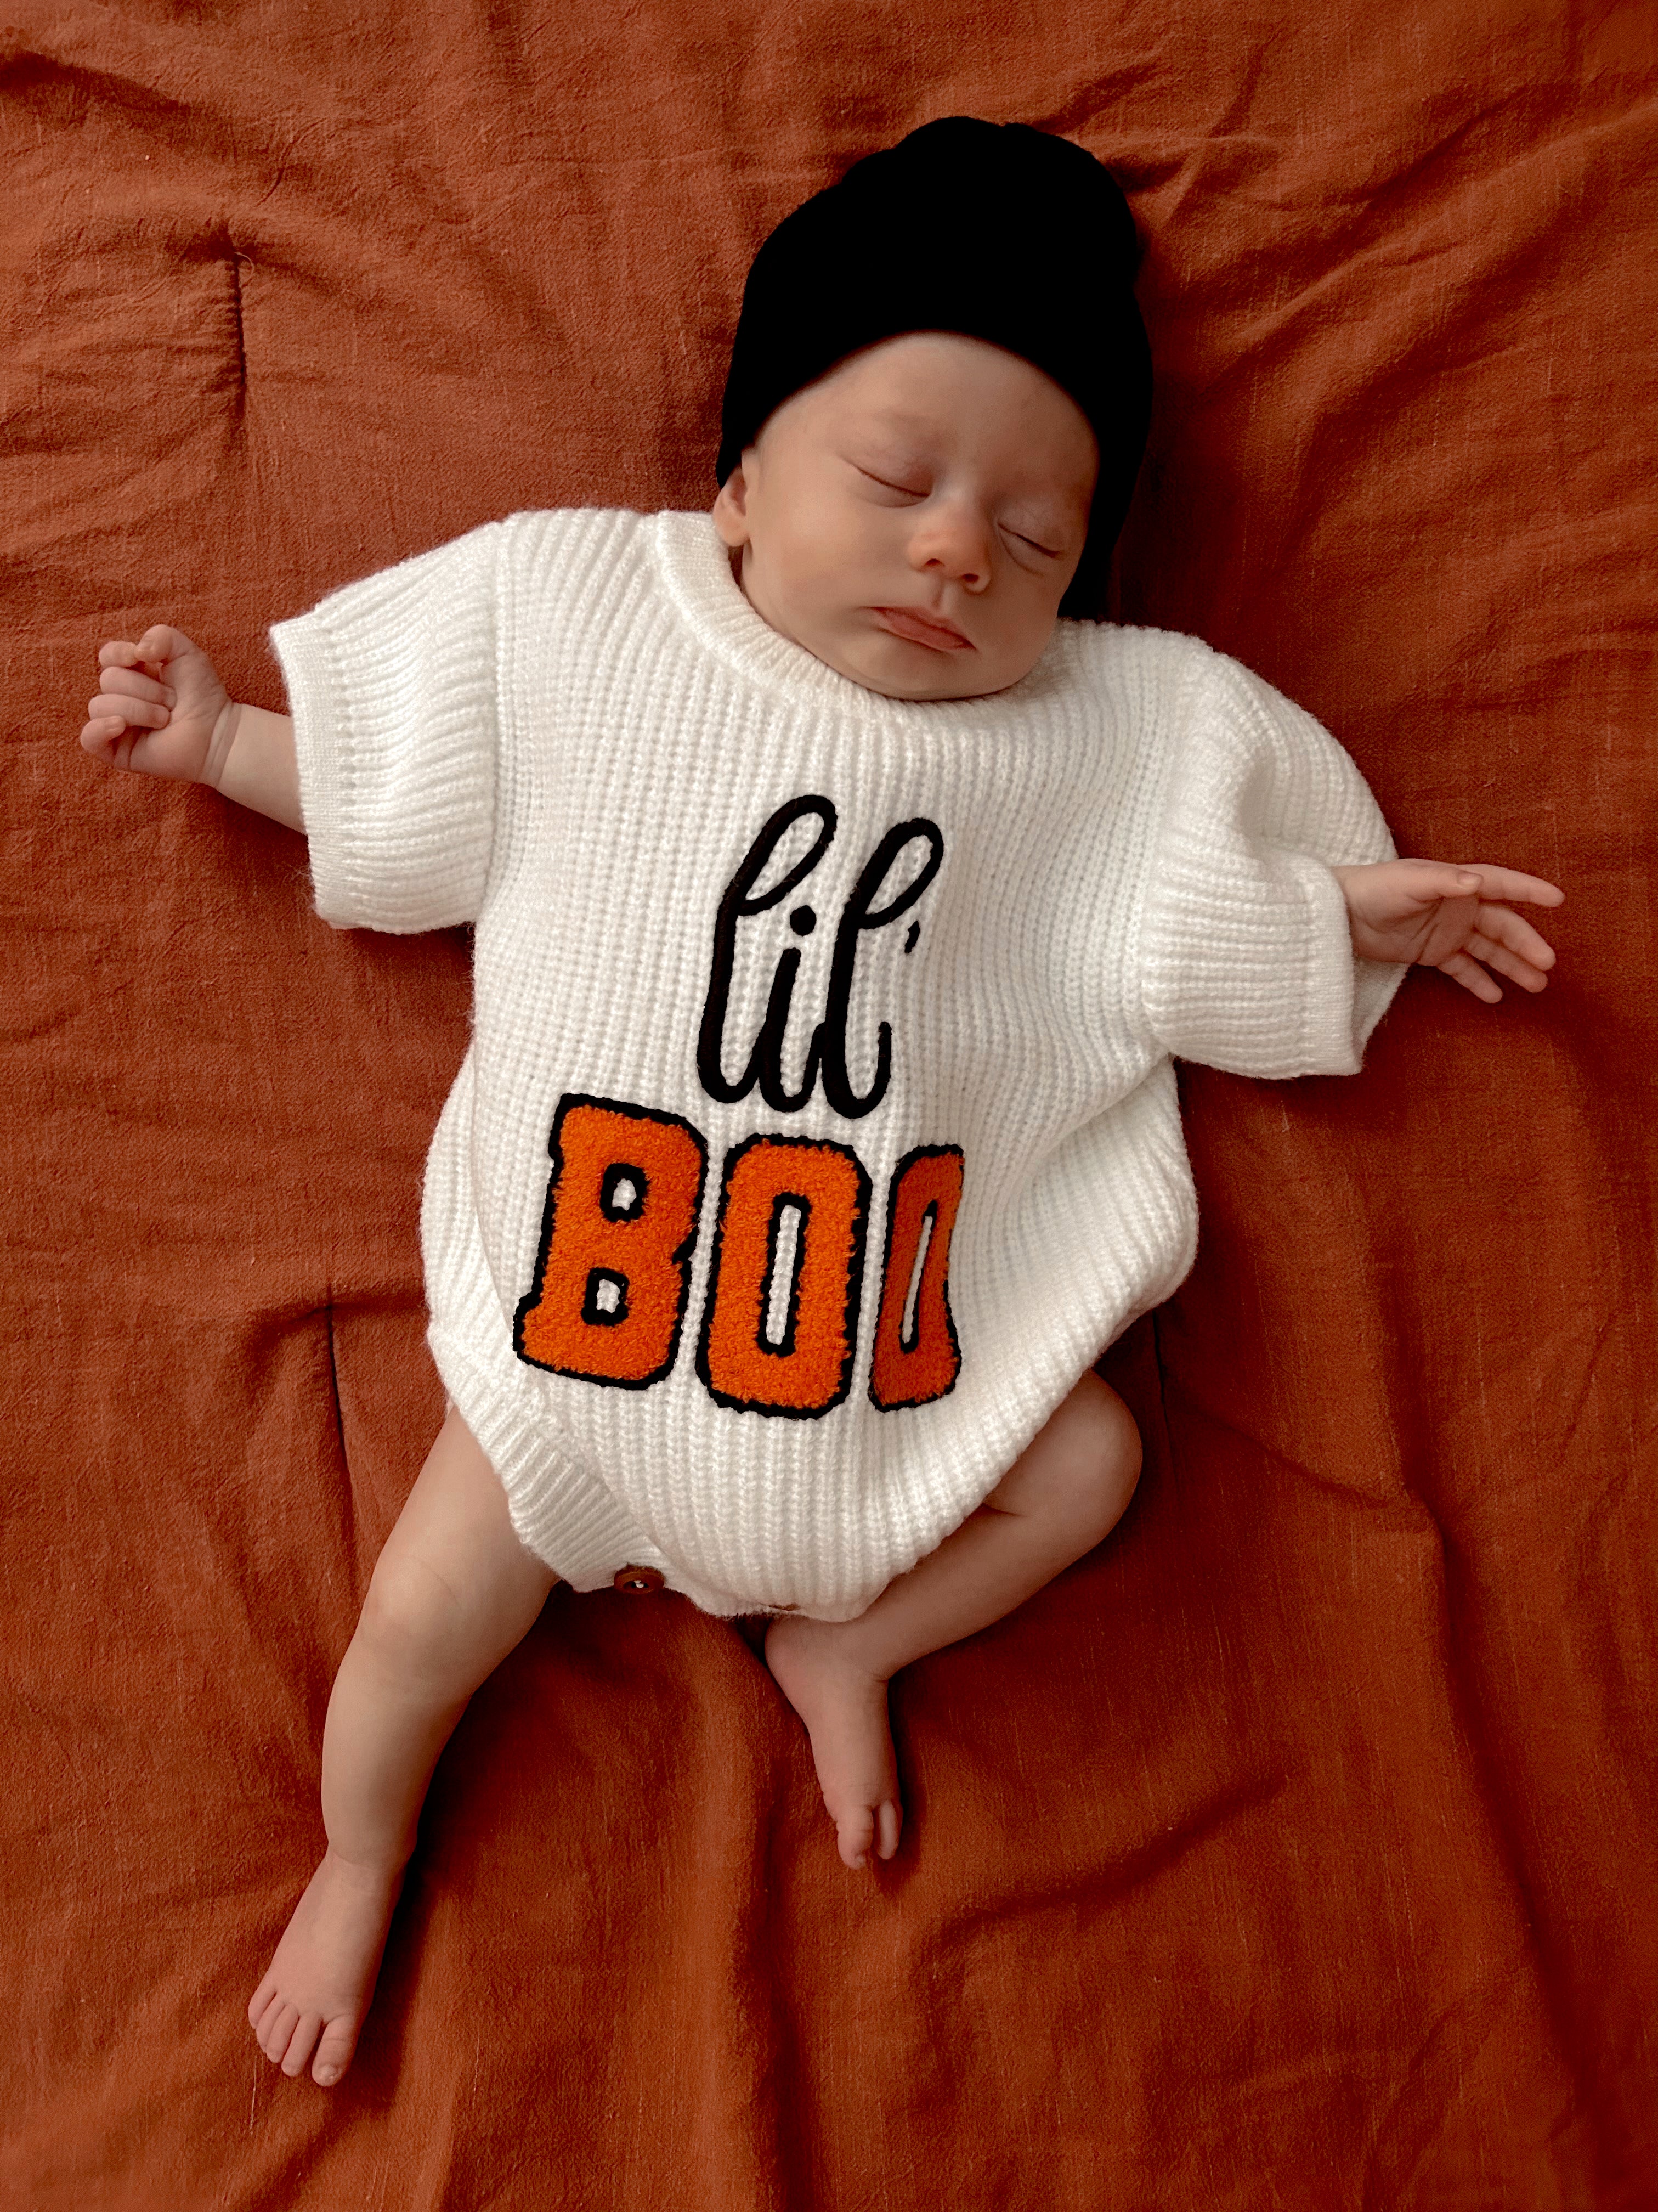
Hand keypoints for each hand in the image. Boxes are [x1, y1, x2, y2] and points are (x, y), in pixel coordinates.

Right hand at [81, 625, 233, 785]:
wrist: (217, 732)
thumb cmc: (202, 694)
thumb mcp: (186, 653)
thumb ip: (161, 635)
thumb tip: (136, 651)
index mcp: (131, 673)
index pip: (107, 656)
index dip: (119, 653)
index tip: (141, 657)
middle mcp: (120, 697)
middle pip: (108, 680)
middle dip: (145, 689)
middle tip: (171, 702)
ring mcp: (115, 725)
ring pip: (101, 706)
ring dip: (139, 710)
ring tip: (165, 719)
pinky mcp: (116, 750)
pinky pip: (88, 738)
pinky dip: (100, 729)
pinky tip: (121, 726)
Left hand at [1330, 859, 1563, 1003]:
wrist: (1337, 913)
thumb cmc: (1373, 888)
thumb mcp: (1409, 882)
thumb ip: (1444, 882)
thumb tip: (1477, 882)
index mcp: (1457, 883)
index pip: (1501, 885)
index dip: (1529, 891)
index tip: (1558, 900)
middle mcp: (1458, 906)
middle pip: (1501, 925)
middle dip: (1525, 943)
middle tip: (1547, 963)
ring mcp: (1446, 931)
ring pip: (1488, 949)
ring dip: (1511, 965)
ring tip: (1536, 985)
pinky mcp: (1430, 953)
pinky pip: (1462, 968)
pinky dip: (1478, 981)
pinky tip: (1497, 996)